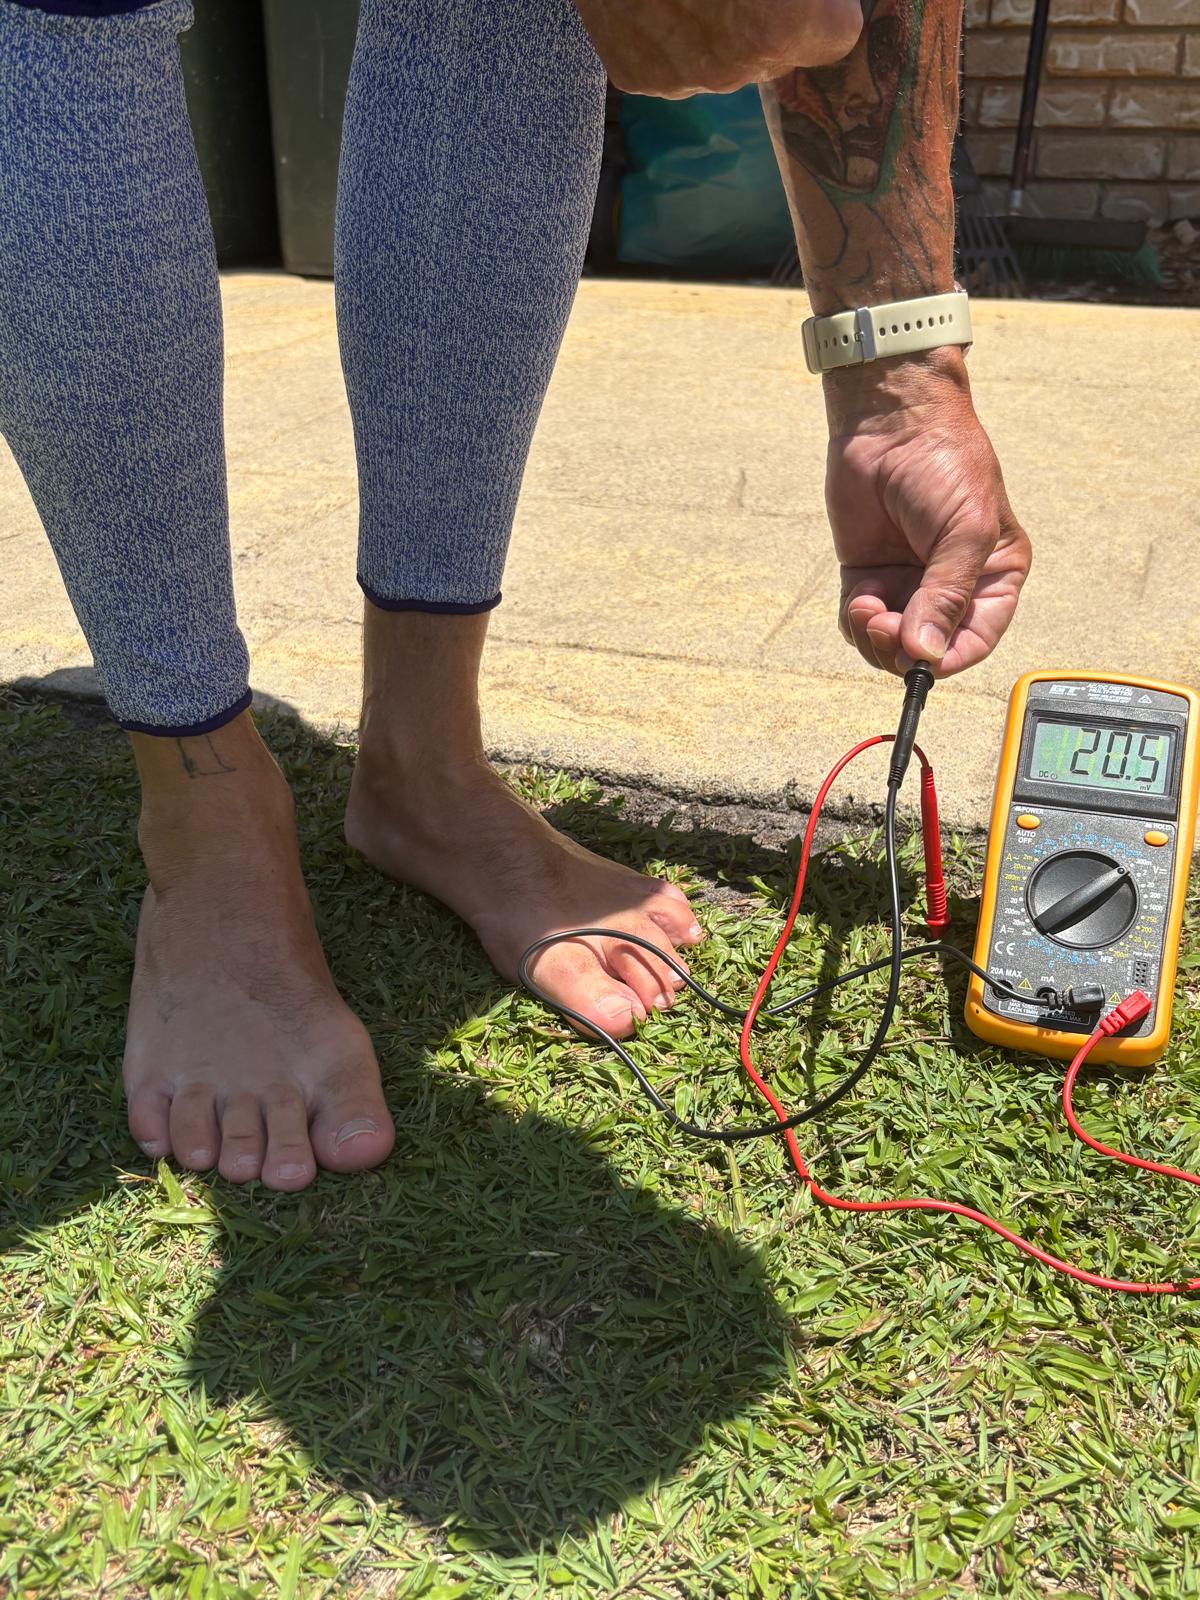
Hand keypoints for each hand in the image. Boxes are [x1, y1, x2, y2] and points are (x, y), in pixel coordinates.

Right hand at [572, 0, 862, 97]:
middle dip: (766, 13)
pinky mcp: (636, 76)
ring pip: (722, 59)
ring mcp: (680, 78)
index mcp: (782, 27)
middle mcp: (734, 69)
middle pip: (775, 52)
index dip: (822, 2)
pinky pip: (673, 61)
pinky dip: (669, 32)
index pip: (834, 36)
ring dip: (716, 25)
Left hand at [823, 350, 1030, 677]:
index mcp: (992, 578)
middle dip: (903, 649)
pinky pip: (859, 622)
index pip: (975, 641)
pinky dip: (855, 623)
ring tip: (867, 606)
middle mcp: (950, 587)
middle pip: (927, 649)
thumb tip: (926, 654)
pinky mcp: (868, 574)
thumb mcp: (965, 531)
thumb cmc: (946, 464)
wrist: (891, 421)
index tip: (922, 663)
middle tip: (885, 626)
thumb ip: (946, 595)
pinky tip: (858, 597)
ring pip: (890, 643)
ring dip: (876, 638)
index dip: (949, 659)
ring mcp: (907, 583)